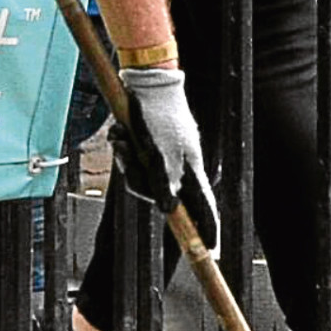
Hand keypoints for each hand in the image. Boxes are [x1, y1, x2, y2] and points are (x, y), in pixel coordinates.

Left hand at [114, 65, 218, 254]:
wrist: (145, 82)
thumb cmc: (158, 115)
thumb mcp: (160, 152)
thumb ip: (164, 182)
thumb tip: (169, 211)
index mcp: (191, 168)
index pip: (203, 205)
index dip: (207, 227)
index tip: (211, 248)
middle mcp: (179, 165)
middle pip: (160, 194)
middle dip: (138, 179)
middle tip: (128, 155)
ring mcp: (164, 156)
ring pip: (142, 177)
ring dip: (127, 160)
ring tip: (121, 138)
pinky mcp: (149, 146)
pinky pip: (133, 159)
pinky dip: (123, 149)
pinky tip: (119, 134)